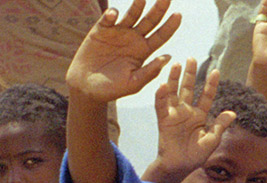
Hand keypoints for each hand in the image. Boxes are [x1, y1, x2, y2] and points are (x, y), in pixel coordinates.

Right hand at [66, 0, 181, 102]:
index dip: (170, 26)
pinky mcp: (100, 30)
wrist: (87, 88)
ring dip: (137, 6)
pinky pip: (107, 19)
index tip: (179, 15)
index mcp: (144, 51)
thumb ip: (150, 71)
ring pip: (131, 15)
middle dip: (159, 9)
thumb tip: (168, 57)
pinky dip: (110, 15)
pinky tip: (114, 14)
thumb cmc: (113, 88)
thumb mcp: (134, 83)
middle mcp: (133, 39)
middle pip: (150, 21)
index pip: (161, 36)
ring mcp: (118, 33)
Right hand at [149, 58, 235, 182]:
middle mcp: (187, 111)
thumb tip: (233, 113)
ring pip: (174, 92)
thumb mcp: (212, 140)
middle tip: (192, 58)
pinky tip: (163, 84)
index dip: (211, 84)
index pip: (206, 96)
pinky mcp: (164, 120)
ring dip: (174, 79)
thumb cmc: (196, 156)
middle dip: (191, 74)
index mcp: (200, 116)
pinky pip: (161, 105)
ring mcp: (175, 114)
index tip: (216, 71)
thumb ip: (220, 125)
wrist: (179, 167)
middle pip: (189, 89)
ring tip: (176, 64)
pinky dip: (161, 95)